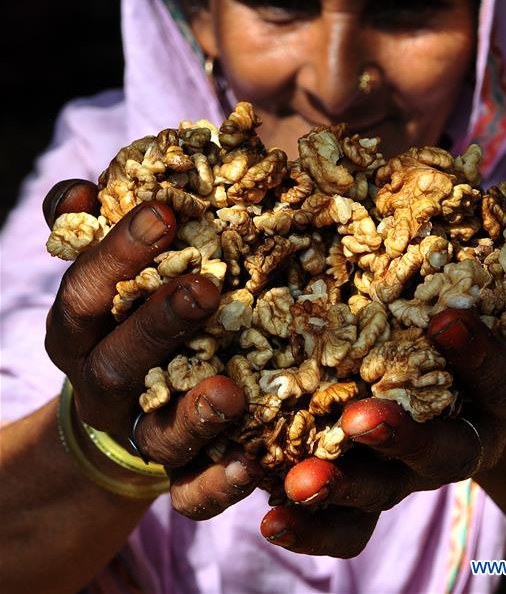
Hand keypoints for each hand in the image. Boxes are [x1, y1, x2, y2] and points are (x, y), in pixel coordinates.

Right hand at [43, 180, 260, 517]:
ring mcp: (139, 432)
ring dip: (195, 413)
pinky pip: (192, 491)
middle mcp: (103, 382)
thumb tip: (81, 190)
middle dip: (160, 322)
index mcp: (82, 328)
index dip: (116, 252)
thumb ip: (90, 227)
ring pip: (158, 433)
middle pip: (120, 358)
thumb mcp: (103, 271)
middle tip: (207, 286)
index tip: (161, 212)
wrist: (122, 405)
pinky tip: (249, 464)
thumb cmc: (122, 313)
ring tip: (230, 392)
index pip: (86, 288)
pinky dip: (217, 483)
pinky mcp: (176, 473)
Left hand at [260, 248, 505, 556]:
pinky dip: (309, 527)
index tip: (447, 321)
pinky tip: (270, 516)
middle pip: (438, 456)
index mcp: (503, 400)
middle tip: (358, 419)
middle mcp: (459, 443)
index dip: (480, 357)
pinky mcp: (365, 486)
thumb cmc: (481, 321)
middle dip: (400, 438)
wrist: (459, 380)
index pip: (502, 383)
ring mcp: (408, 472)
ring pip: (381, 495)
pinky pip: (344, 522)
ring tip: (298, 483)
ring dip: (341, 491)